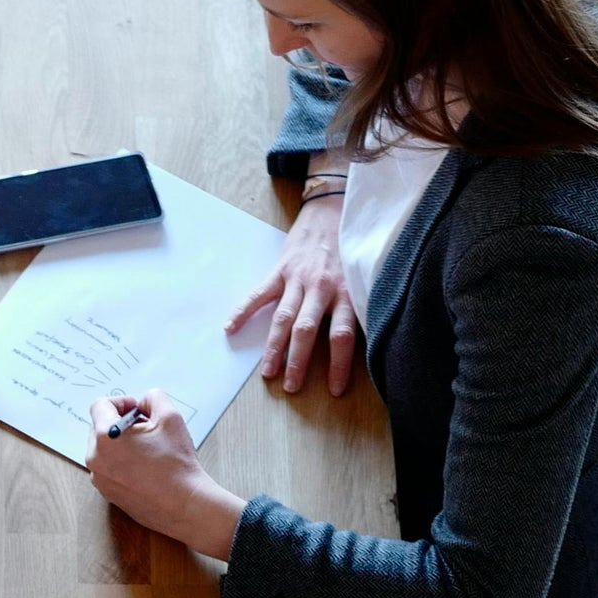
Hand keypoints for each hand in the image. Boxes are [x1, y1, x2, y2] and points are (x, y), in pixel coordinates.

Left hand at [86, 392, 243, 560]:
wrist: (185, 505)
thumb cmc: (177, 463)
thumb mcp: (170, 417)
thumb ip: (153, 398)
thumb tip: (143, 402)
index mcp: (105, 436)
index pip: (100, 405)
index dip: (121, 402)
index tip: (138, 410)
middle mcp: (95, 458)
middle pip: (99, 427)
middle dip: (121, 423)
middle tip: (146, 429)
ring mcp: (100, 478)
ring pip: (104, 450)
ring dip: (121, 443)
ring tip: (148, 450)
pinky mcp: (108, 493)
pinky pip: (109, 469)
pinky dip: (122, 463)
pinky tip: (146, 468)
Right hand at [231, 191, 357, 396]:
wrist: (334, 207)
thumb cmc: (351, 246)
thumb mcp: (363, 277)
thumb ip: (358, 305)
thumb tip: (366, 341)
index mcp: (346, 292)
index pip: (342, 336)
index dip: (340, 365)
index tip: (336, 390)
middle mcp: (322, 288)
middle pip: (307, 331)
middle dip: (298, 362)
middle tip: (292, 388)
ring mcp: (299, 278)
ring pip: (284, 318)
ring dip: (274, 348)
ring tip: (267, 373)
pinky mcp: (281, 268)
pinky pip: (259, 294)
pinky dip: (243, 311)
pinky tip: (230, 328)